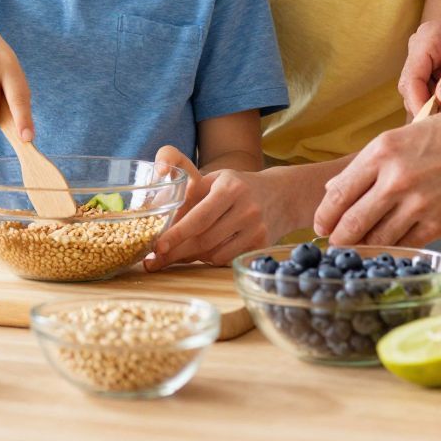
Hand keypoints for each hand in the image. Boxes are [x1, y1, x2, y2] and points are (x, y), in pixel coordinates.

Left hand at [143, 146, 282, 269]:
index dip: (177, 234)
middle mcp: (246, 209)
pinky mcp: (261, 245)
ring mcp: (256, 229)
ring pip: (214, 254)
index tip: (158, 246)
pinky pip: (226, 259)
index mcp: (231, 188)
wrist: (283, 194)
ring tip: (181, 251)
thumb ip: (190, 196)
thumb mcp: (215, 180)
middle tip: (156, 260)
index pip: (200, 217)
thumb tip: (162, 223)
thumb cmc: (239, 185)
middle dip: (177, 252)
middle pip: (205, 240)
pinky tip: (205, 250)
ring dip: (193, 256)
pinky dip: (211, 257)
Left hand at [313, 111, 440, 246]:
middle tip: (332, 244)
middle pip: (350, 222)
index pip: (338, 192)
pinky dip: (391, 249)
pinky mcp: (437, 224)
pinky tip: (386, 248)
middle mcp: (395, 179)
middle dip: (337, 237)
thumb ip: (369, 162)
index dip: (324, 214)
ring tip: (356, 249)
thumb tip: (334, 185)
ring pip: (375, 238)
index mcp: (382, 151)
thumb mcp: (406, 134)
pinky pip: (404, 244)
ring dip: (362, 247)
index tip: (320, 224)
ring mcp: (416, 204)